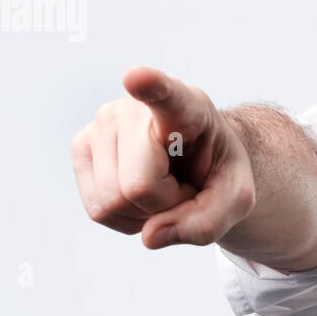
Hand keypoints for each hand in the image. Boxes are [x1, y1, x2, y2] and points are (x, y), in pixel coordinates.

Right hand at [70, 67, 257, 248]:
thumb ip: (208, 222)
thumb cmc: (217, 171)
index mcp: (186, 106)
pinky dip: (124, 217)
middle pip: (138, 186)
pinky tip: (141, 195)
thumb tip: (150, 237)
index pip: (165, 94)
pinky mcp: (81, 145)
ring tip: (163, 187)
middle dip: (166, 205)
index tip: (136, 78)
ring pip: (112, 202)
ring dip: (144, 213)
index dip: (150, 86)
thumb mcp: (235, 200)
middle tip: (184, 187)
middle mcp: (135, 108)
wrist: (199, 161)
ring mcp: (101, 123)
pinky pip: (97, 209)